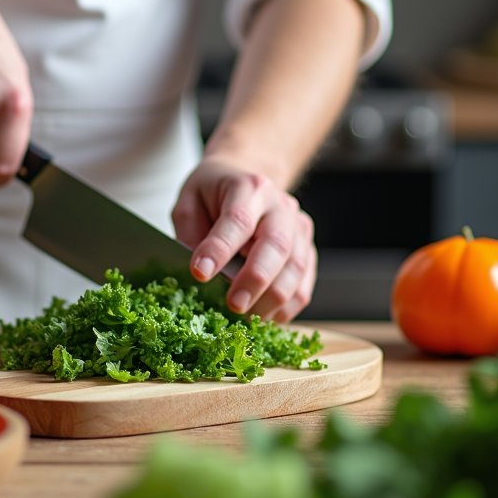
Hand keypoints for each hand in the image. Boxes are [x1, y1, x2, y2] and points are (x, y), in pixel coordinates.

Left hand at [172, 157, 316, 322]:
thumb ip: (190, 233)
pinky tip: (264, 317)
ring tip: (246, 318)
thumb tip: (198, 271)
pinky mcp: (308, 250)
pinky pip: (304, 285)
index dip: (219, 249)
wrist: (249, 179)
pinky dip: (286, 307)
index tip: (200, 273)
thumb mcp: (190, 201)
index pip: (237, 220)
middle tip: (233, 305)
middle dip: (254, 280)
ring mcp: (299, 228)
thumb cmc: (214, 193)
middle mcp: (280, 206)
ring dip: (272, 300)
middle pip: (276, 246)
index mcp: (248, 188)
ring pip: (296, 269)